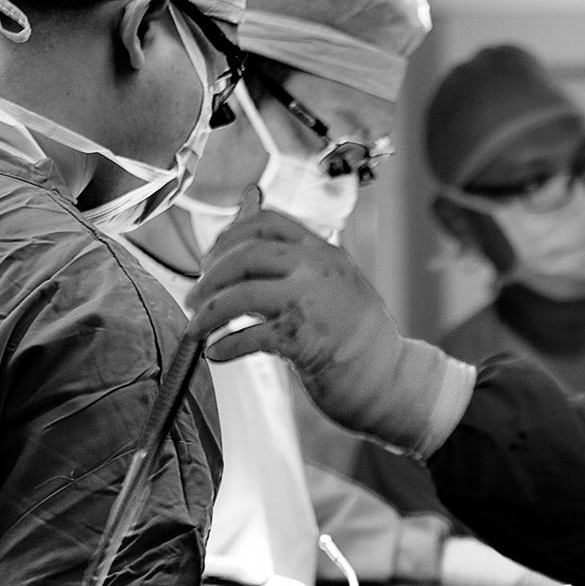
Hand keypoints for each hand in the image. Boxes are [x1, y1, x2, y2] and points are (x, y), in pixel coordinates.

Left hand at [186, 190, 472, 454]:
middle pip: (247, 255)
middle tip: (193, 298)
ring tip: (196, 329)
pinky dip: (227, 346)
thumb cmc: (356, 336)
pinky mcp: (307, 341)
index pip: (267, 222)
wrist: (391, 380)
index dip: (228, 236)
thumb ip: (291, 257)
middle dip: (209, 277)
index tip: (209, 259)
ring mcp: (315, 303)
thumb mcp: (331, 284)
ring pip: (242, 295)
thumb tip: (248, 206)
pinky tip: (217, 354)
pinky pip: (252, 337)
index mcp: (325, 252)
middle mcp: (320, 269)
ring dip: (209, 313)